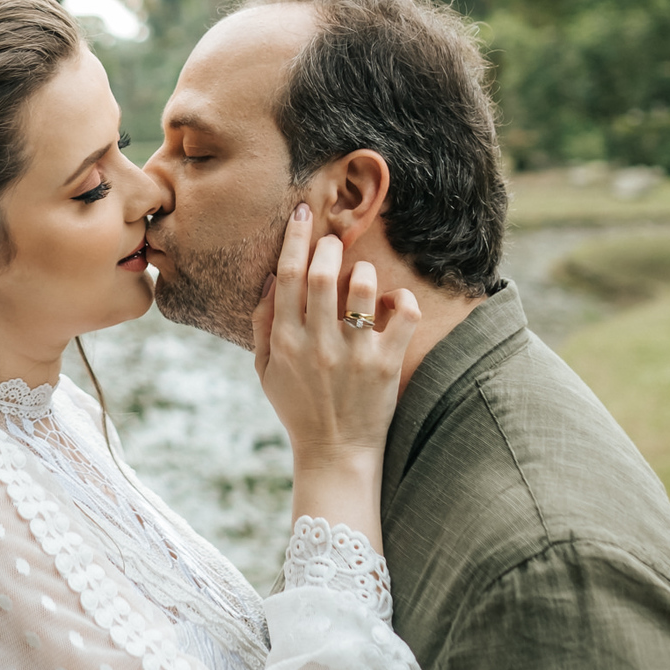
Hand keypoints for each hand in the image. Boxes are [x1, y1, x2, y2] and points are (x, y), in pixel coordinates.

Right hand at [252, 205, 419, 545]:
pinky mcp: (388, 365)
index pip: (288, 276)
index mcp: (286, 342)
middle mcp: (320, 345)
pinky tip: (393, 304)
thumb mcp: (265, 369)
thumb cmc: (298, 408)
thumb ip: (264, 322)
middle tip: (334, 238)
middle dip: (330, 245)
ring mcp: (356, 355)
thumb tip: (273, 276)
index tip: (304, 214)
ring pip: (365, 288)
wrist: (335, 454)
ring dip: (364, 271)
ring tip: (361, 275)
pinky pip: (405, 315)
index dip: (296, 239)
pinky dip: (402, 300)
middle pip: (324, 274)